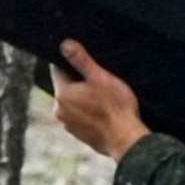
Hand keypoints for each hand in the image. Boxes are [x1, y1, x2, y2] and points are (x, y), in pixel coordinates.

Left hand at [51, 40, 149, 158]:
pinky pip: (79, 116)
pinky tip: (104, 111)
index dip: (71, 62)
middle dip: (79, 81)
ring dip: (84, 97)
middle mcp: (59, 110)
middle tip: (99, 79)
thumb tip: (64, 44)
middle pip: (66, 86)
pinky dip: (88, 112)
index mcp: (62, 94)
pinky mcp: (78, 134)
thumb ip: (81, 60)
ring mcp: (68, 124)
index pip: (57, 69)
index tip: (86, 62)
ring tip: (104, 97)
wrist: (126, 140)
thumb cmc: (116, 107)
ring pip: (73, 102)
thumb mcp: (100, 77)